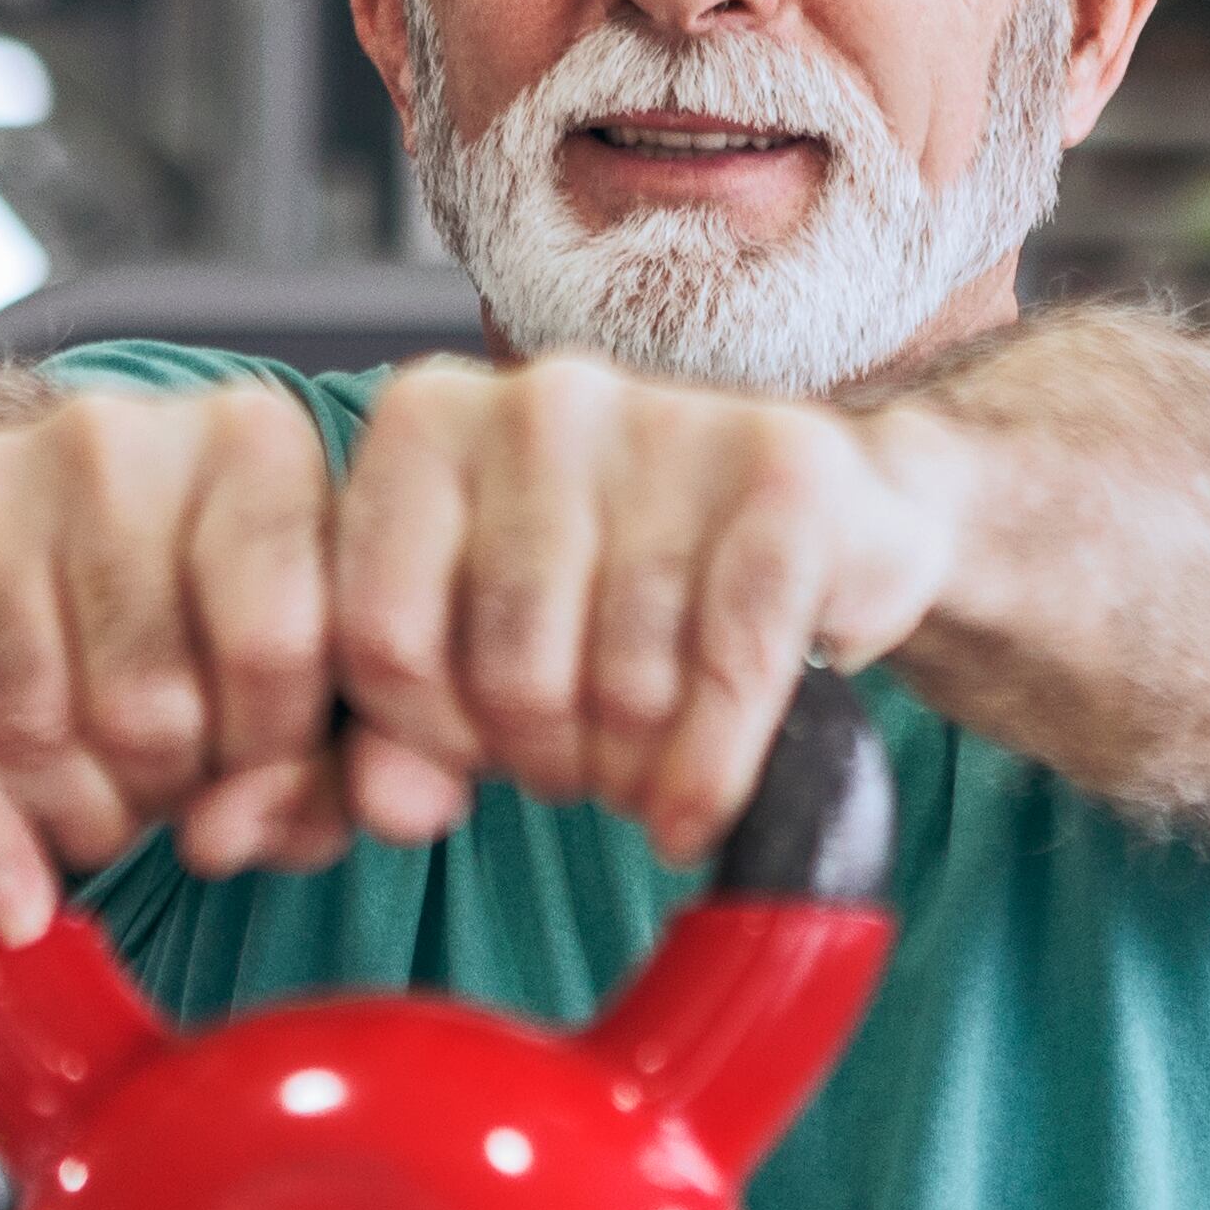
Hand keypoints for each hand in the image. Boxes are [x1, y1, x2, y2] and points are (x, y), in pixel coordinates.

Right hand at [0, 381, 346, 938]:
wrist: (49, 527)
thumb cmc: (212, 617)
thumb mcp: (308, 684)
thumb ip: (317, 777)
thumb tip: (221, 838)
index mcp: (256, 442)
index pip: (272, 650)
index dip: (266, 757)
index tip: (255, 774)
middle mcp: (116, 435)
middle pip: (143, 705)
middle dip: (164, 794)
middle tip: (169, 791)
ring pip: (25, 726)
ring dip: (72, 816)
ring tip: (103, 803)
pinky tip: (10, 871)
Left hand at [327, 356, 960, 862]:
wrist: (827, 516)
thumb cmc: (621, 585)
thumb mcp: (483, 644)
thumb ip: (404, 728)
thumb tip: (394, 810)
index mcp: (430, 419)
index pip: (382, 636)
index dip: (432, 736)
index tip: (479, 750)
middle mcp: (544, 399)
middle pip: (511, 673)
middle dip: (546, 760)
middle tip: (581, 763)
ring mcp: (670, 422)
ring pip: (623, 686)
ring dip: (633, 771)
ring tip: (644, 759)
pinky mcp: (786, 474)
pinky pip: (730, 674)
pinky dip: (710, 772)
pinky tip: (697, 808)